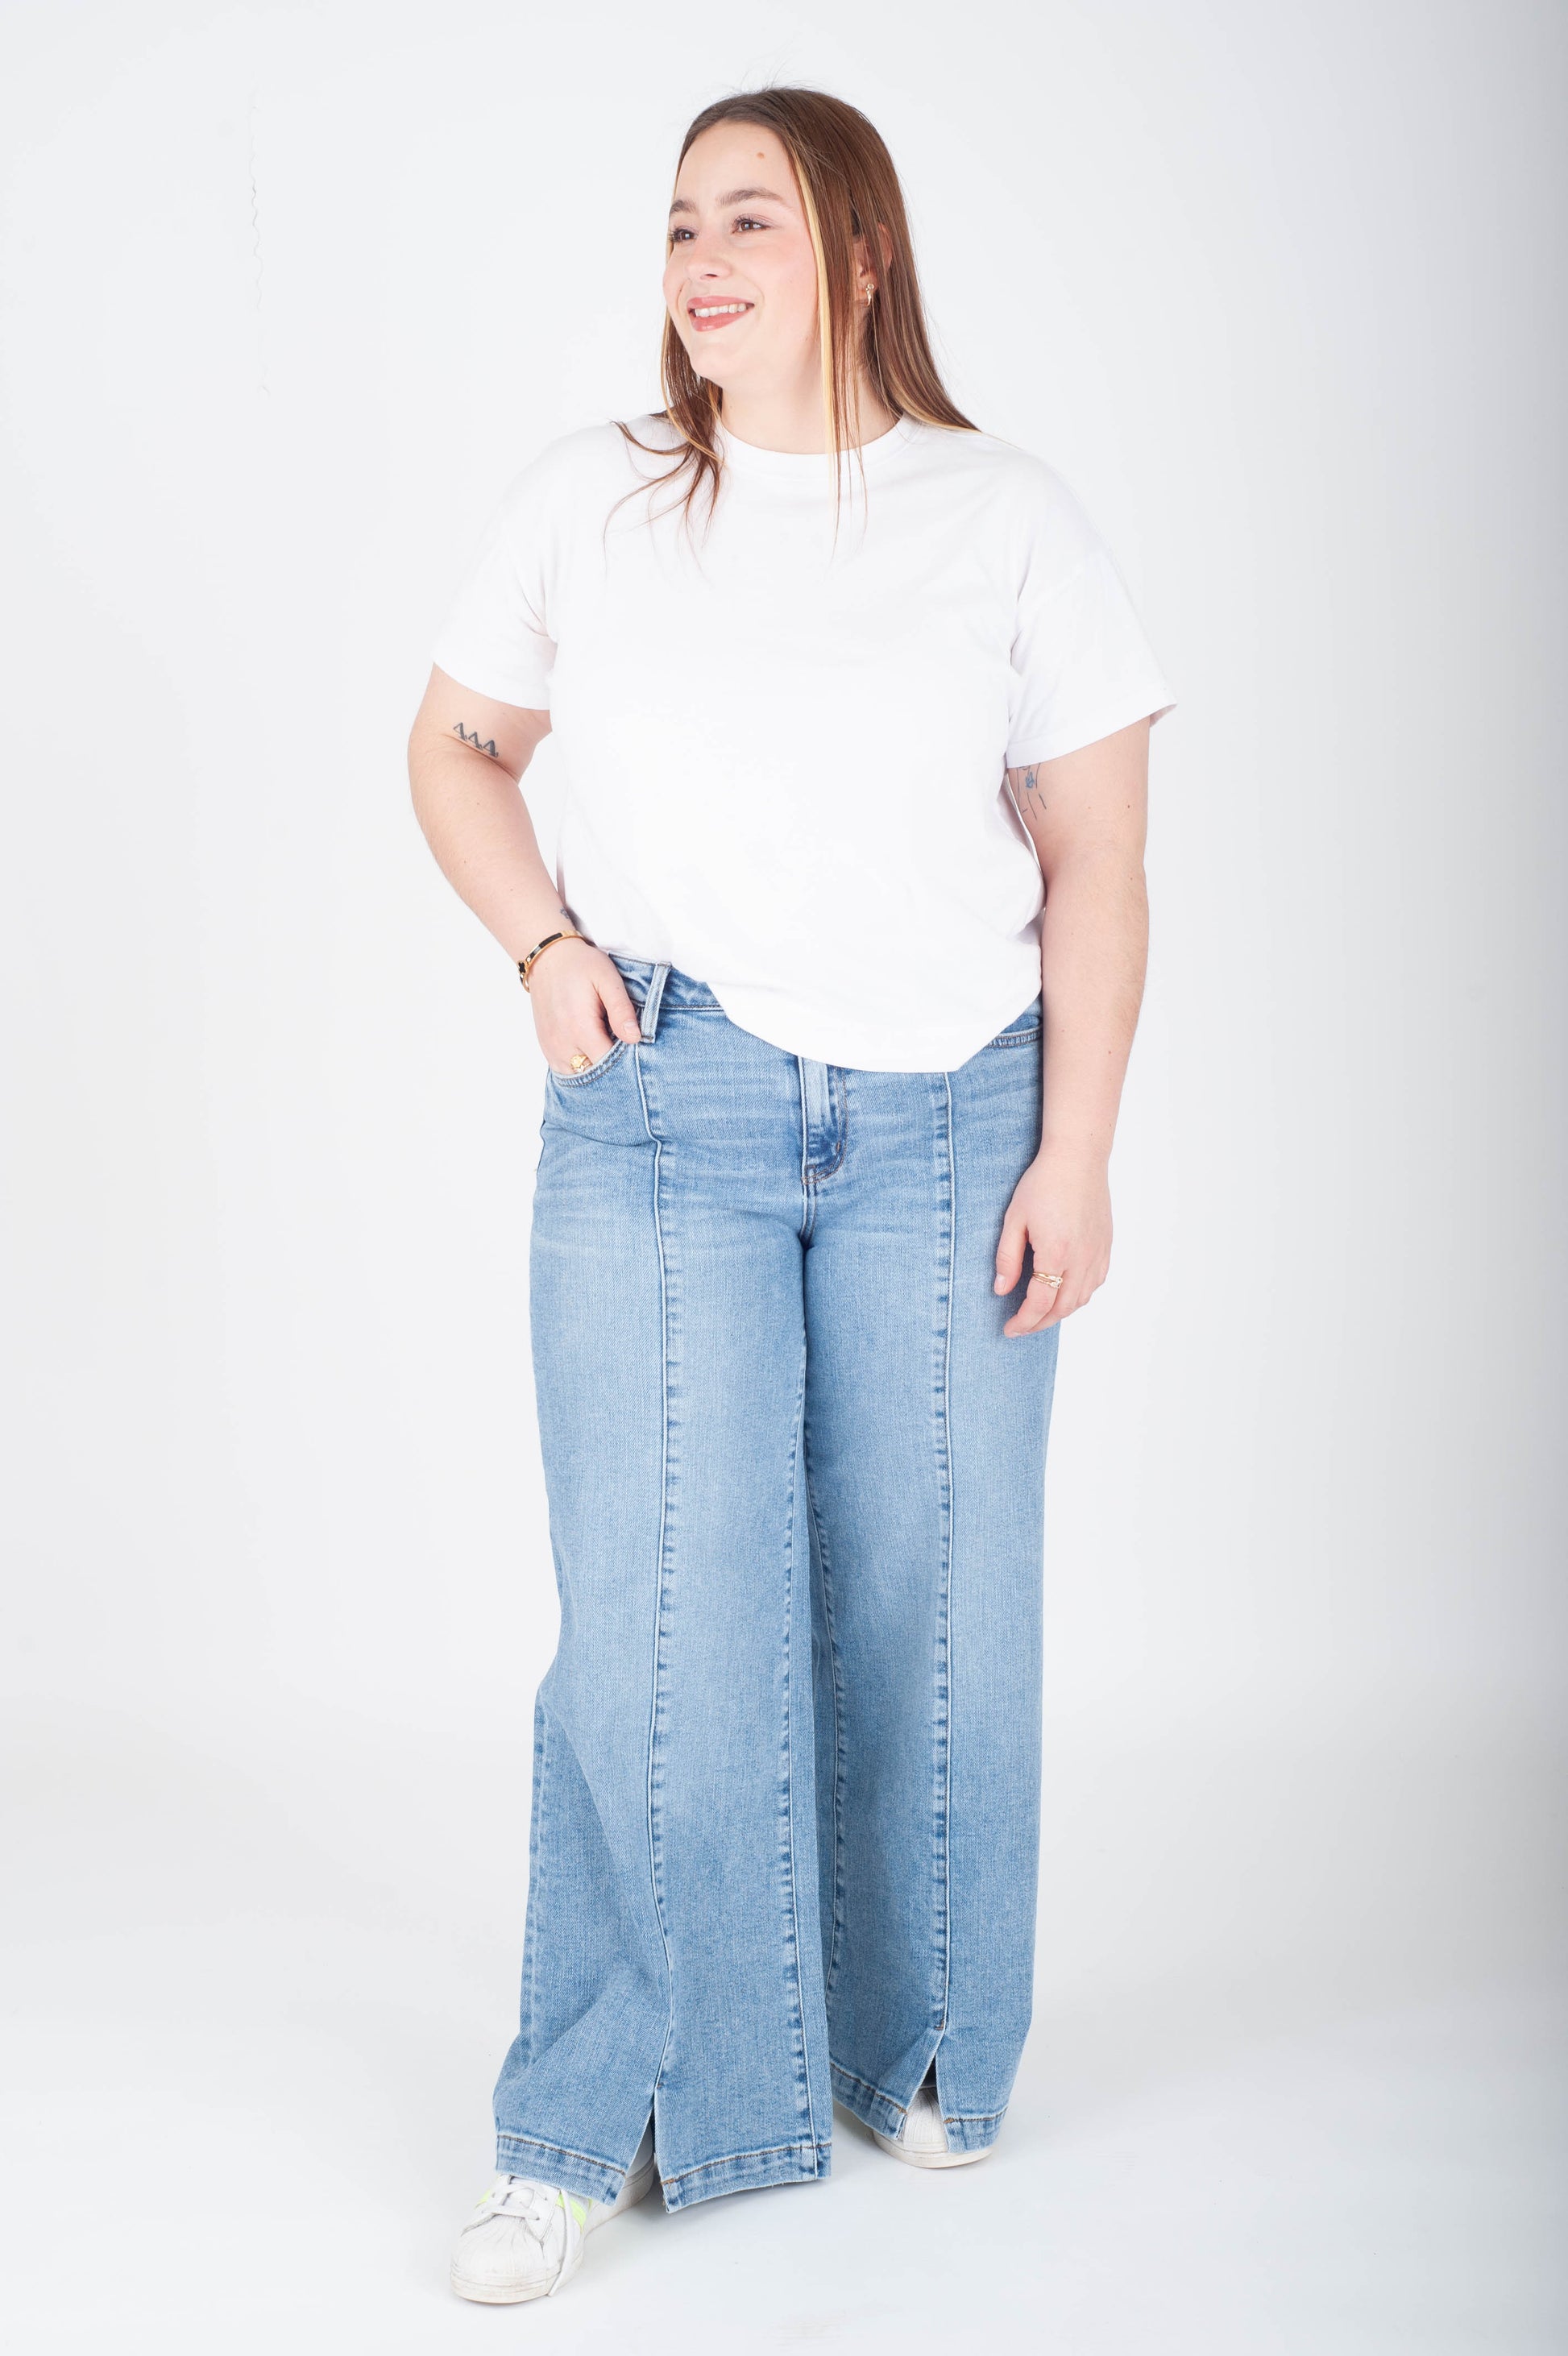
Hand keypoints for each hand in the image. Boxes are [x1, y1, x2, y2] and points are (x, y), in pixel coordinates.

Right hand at [527, 938, 643, 1073]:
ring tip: (607, 1047)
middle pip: (593, 1074)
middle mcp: (561, 1043)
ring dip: (595, 1068)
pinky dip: (580, 1066)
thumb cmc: (581, 965)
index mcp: (579, 1027)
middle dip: (611, 1068)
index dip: (625, 1062)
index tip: (634, 1049)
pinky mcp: (546, 1048)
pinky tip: (592, 1051)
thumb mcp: (608, 979)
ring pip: (578, 1076)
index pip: (607, 1064)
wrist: (547, 958)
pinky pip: (565, 1071)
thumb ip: (621, 1010)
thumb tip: (634, 1038)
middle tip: (623, 1049)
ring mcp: (551, 1048)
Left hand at [993, 1142, 1112, 1334]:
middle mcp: (1082, 1259)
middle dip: (1040, 1323)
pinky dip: (1078, 1297)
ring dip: (1059, 1313)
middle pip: (1062, 1308)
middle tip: (1021, 1327)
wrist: (1078, 1159)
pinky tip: (1064, 1295)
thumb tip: (1001, 1290)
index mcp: (1056, 1253)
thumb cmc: (1043, 1184)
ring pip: (1081, 1299)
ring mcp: (1097, 1254)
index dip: (1023, 1321)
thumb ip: (1007, 1258)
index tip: (1009, 1329)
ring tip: (1039, 1315)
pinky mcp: (1105, 1247)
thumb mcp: (1014, 1219)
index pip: (1040, 1303)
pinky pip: (1095, 1283)